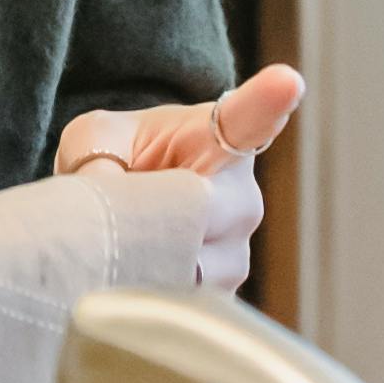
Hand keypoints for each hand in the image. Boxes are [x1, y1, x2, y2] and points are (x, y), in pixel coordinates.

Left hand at [56, 65, 304, 296]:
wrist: (128, 205)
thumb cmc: (120, 156)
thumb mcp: (96, 140)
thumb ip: (99, 158)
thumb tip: (106, 196)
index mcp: (220, 135)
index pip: (251, 119)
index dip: (269, 101)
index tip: (287, 82)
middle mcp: (242, 194)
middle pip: (202, 214)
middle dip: (150, 216)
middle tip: (118, 205)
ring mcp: (237, 250)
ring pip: (191, 264)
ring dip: (144, 254)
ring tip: (127, 234)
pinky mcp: (222, 294)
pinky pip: (183, 300)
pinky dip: (147, 286)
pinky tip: (136, 269)